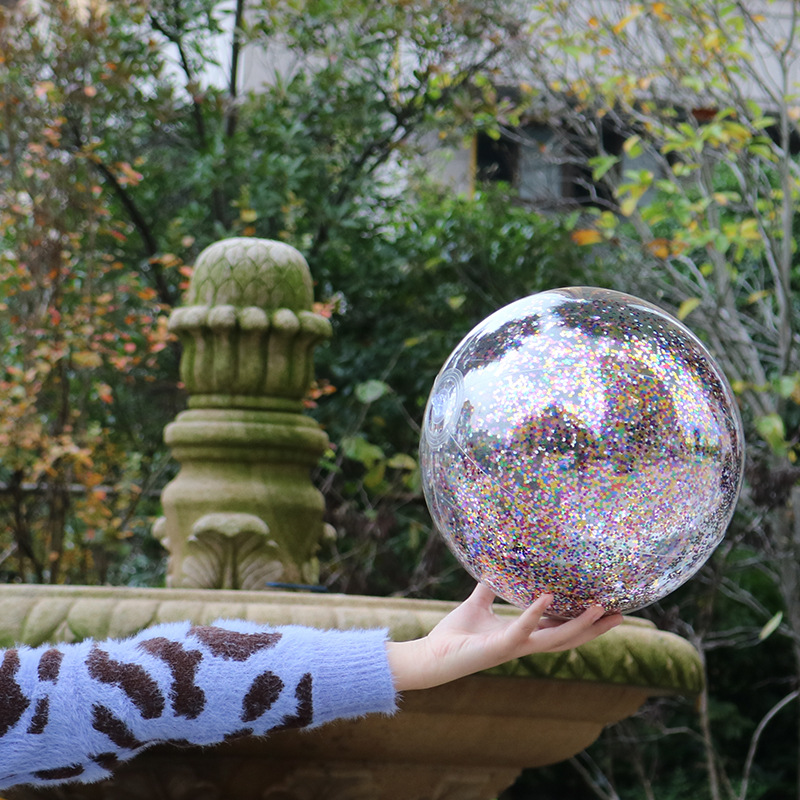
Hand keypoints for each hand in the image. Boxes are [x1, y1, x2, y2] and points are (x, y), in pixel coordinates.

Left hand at [386, 584, 622, 690]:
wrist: (432, 655)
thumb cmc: (454, 634)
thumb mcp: (477, 604)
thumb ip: (489, 588)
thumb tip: (494, 564)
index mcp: (522, 635)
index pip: (560, 628)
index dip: (584, 621)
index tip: (607, 608)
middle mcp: (524, 644)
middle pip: (569, 638)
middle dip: (595, 628)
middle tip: (621, 614)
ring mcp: (514, 648)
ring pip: (555, 639)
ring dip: (578, 624)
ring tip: (599, 608)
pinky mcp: (499, 647)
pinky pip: (521, 629)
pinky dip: (534, 614)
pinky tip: (546, 597)